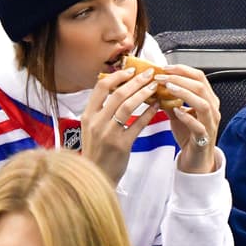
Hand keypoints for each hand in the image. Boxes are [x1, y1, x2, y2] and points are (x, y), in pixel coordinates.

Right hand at [81, 65, 162, 184]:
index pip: (100, 87)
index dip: (117, 75)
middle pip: (117, 93)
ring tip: (155, 87)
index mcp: (88, 115)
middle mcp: (96, 122)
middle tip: (149, 74)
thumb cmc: (96, 151)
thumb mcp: (91, 128)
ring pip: (128, 106)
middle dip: (136, 81)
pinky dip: (149, 113)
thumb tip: (118, 89)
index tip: (130, 69)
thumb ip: (102, 110)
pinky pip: (138, 124)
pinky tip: (157, 107)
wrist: (94, 176)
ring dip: (144, 93)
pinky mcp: (121, 144)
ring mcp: (108, 133)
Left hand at [154, 63, 222, 173]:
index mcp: (207, 100)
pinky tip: (175, 111)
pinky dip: (186, 117)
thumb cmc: (189, 136)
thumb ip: (169, 101)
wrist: (196, 160)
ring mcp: (210, 124)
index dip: (182, 70)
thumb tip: (153, 88)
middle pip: (201, 86)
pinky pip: (198, 126)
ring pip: (203, 103)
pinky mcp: (204, 138)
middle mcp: (212, 110)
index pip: (199, 77)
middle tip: (161, 77)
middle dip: (179, 78)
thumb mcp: (177, 114)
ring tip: (167, 88)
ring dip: (184, 93)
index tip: (164, 67)